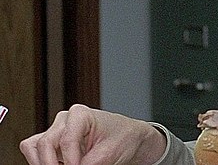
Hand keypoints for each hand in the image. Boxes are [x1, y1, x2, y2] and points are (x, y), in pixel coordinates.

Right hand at [19, 104, 166, 164]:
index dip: (71, 161)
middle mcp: (64, 120)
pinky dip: (43, 162)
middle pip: (44, 144)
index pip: (66, 141)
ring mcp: (56, 130)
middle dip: (51, 164)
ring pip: (33, 147)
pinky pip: (35, 152)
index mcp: (80, 114)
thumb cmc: (123, 138)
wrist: (128, 138)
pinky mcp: (53, 142)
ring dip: (43, 162)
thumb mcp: (109, 153)